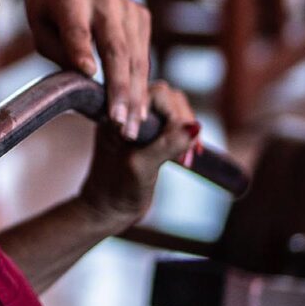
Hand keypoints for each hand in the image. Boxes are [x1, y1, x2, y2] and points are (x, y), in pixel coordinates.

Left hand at [23, 0, 152, 140]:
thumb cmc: (50, 6)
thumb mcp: (39, 25)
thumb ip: (58, 50)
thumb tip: (85, 78)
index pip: (78, 27)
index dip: (82, 49)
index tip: (88, 74)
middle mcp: (104, 0)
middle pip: (115, 48)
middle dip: (119, 89)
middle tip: (119, 123)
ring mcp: (128, 7)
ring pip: (135, 57)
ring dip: (135, 96)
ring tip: (131, 128)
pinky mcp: (142, 16)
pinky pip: (143, 57)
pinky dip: (141, 86)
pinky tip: (138, 111)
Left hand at [75, 80, 199, 231]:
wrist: (109, 210)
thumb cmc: (116, 190)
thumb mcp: (142, 166)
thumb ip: (167, 144)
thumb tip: (195, 127)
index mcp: (118, 113)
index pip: (155, 95)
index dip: (172, 114)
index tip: (177, 141)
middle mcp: (129, 113)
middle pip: (168, 99)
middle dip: (182, 123)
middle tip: (186, 153)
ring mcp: (142, 124)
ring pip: (175, 111)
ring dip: (186, 133)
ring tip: (186, 159)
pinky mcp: (153, 136)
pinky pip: (176, 126)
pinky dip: (186, 140)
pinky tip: (187, 158)